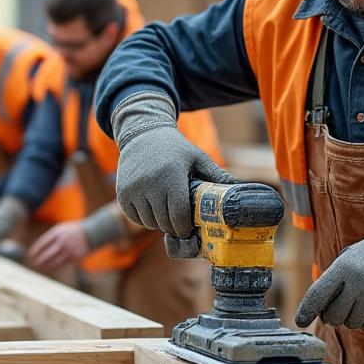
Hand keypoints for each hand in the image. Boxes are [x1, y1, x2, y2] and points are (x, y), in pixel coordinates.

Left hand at [27, 221, 91, 271]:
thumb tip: (43, 248)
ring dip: (47, 265)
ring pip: (55, 261)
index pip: (43, 243)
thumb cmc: (75, 230)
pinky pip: (64, 263)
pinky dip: (57, 266)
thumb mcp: (62, 229)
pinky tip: (53, 267)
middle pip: (48, 254)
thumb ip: (53, 237)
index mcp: (57, 233)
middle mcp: (62, 242)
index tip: (30, 255)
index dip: (35, 250)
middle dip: (40, 260)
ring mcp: (69, 250)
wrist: (93, 232)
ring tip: (42, 267)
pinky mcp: (76, 257)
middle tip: (35, 264)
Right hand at [112, 93, 234, 237]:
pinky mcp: (122, 194)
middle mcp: (149, 183)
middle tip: (182, 223)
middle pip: (164, 222)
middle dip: (175, 227)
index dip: (186, 227)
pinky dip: (145, 218)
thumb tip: (241, 189)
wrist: (142, 135)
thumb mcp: (198, 158)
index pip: (178, 216)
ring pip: (149, 223)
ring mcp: (133, 189)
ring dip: (160, 223)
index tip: (191, 228)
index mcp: (171, 175)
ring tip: (167, 212)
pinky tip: (153, 208)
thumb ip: (218, 175)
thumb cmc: (175, 149)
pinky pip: (135, 218)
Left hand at [294, 220, 363, 329]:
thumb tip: (316, 310)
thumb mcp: (349, 257)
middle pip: (333, 316)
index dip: (306, 310)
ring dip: (353, 316)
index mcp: (344, 268)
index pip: (317, 295)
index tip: (300, 321)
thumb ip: (331, 279)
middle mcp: (359, 284)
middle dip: (333, 314)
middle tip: (342, 304)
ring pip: (351, 323)